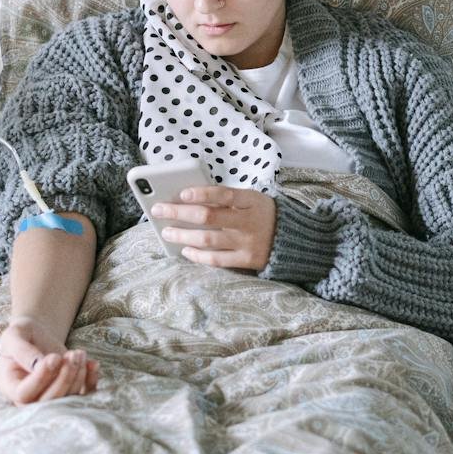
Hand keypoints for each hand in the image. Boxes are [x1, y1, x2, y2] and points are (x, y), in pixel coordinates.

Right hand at [0, 315, 98, 404]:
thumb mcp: (15, 335)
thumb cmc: (22, 334)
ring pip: (67, 398)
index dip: (41, 379)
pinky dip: (91, 381)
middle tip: (73, 355)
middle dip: (64, 378)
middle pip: (48, 401)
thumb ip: (23, 350)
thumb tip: (40, 364)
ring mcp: (49, 395)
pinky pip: (82, 394)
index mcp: (10, 386)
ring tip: (78, 352)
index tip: (54, 357)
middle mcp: (29, 397)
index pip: (24, 394)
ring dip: (78, 376)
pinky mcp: (67, 390)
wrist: (36, 335)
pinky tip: (92, 363)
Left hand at [151, 185, 276, 270]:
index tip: (182, 193)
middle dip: (180, 212)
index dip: (202, 193)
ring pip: (208, 239)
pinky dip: (198, 255)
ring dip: (183, 235)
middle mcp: (249, 221)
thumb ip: (227, 199)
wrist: (293, 239)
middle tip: (159, 210)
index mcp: (251, 201)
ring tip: (167, 231)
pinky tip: (185, 249)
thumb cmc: (262, 214)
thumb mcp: (252, 199)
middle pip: (209, 217)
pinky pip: (216, 260)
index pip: (224, 194)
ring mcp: (247, 243)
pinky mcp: (246, 260)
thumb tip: (189, 199)